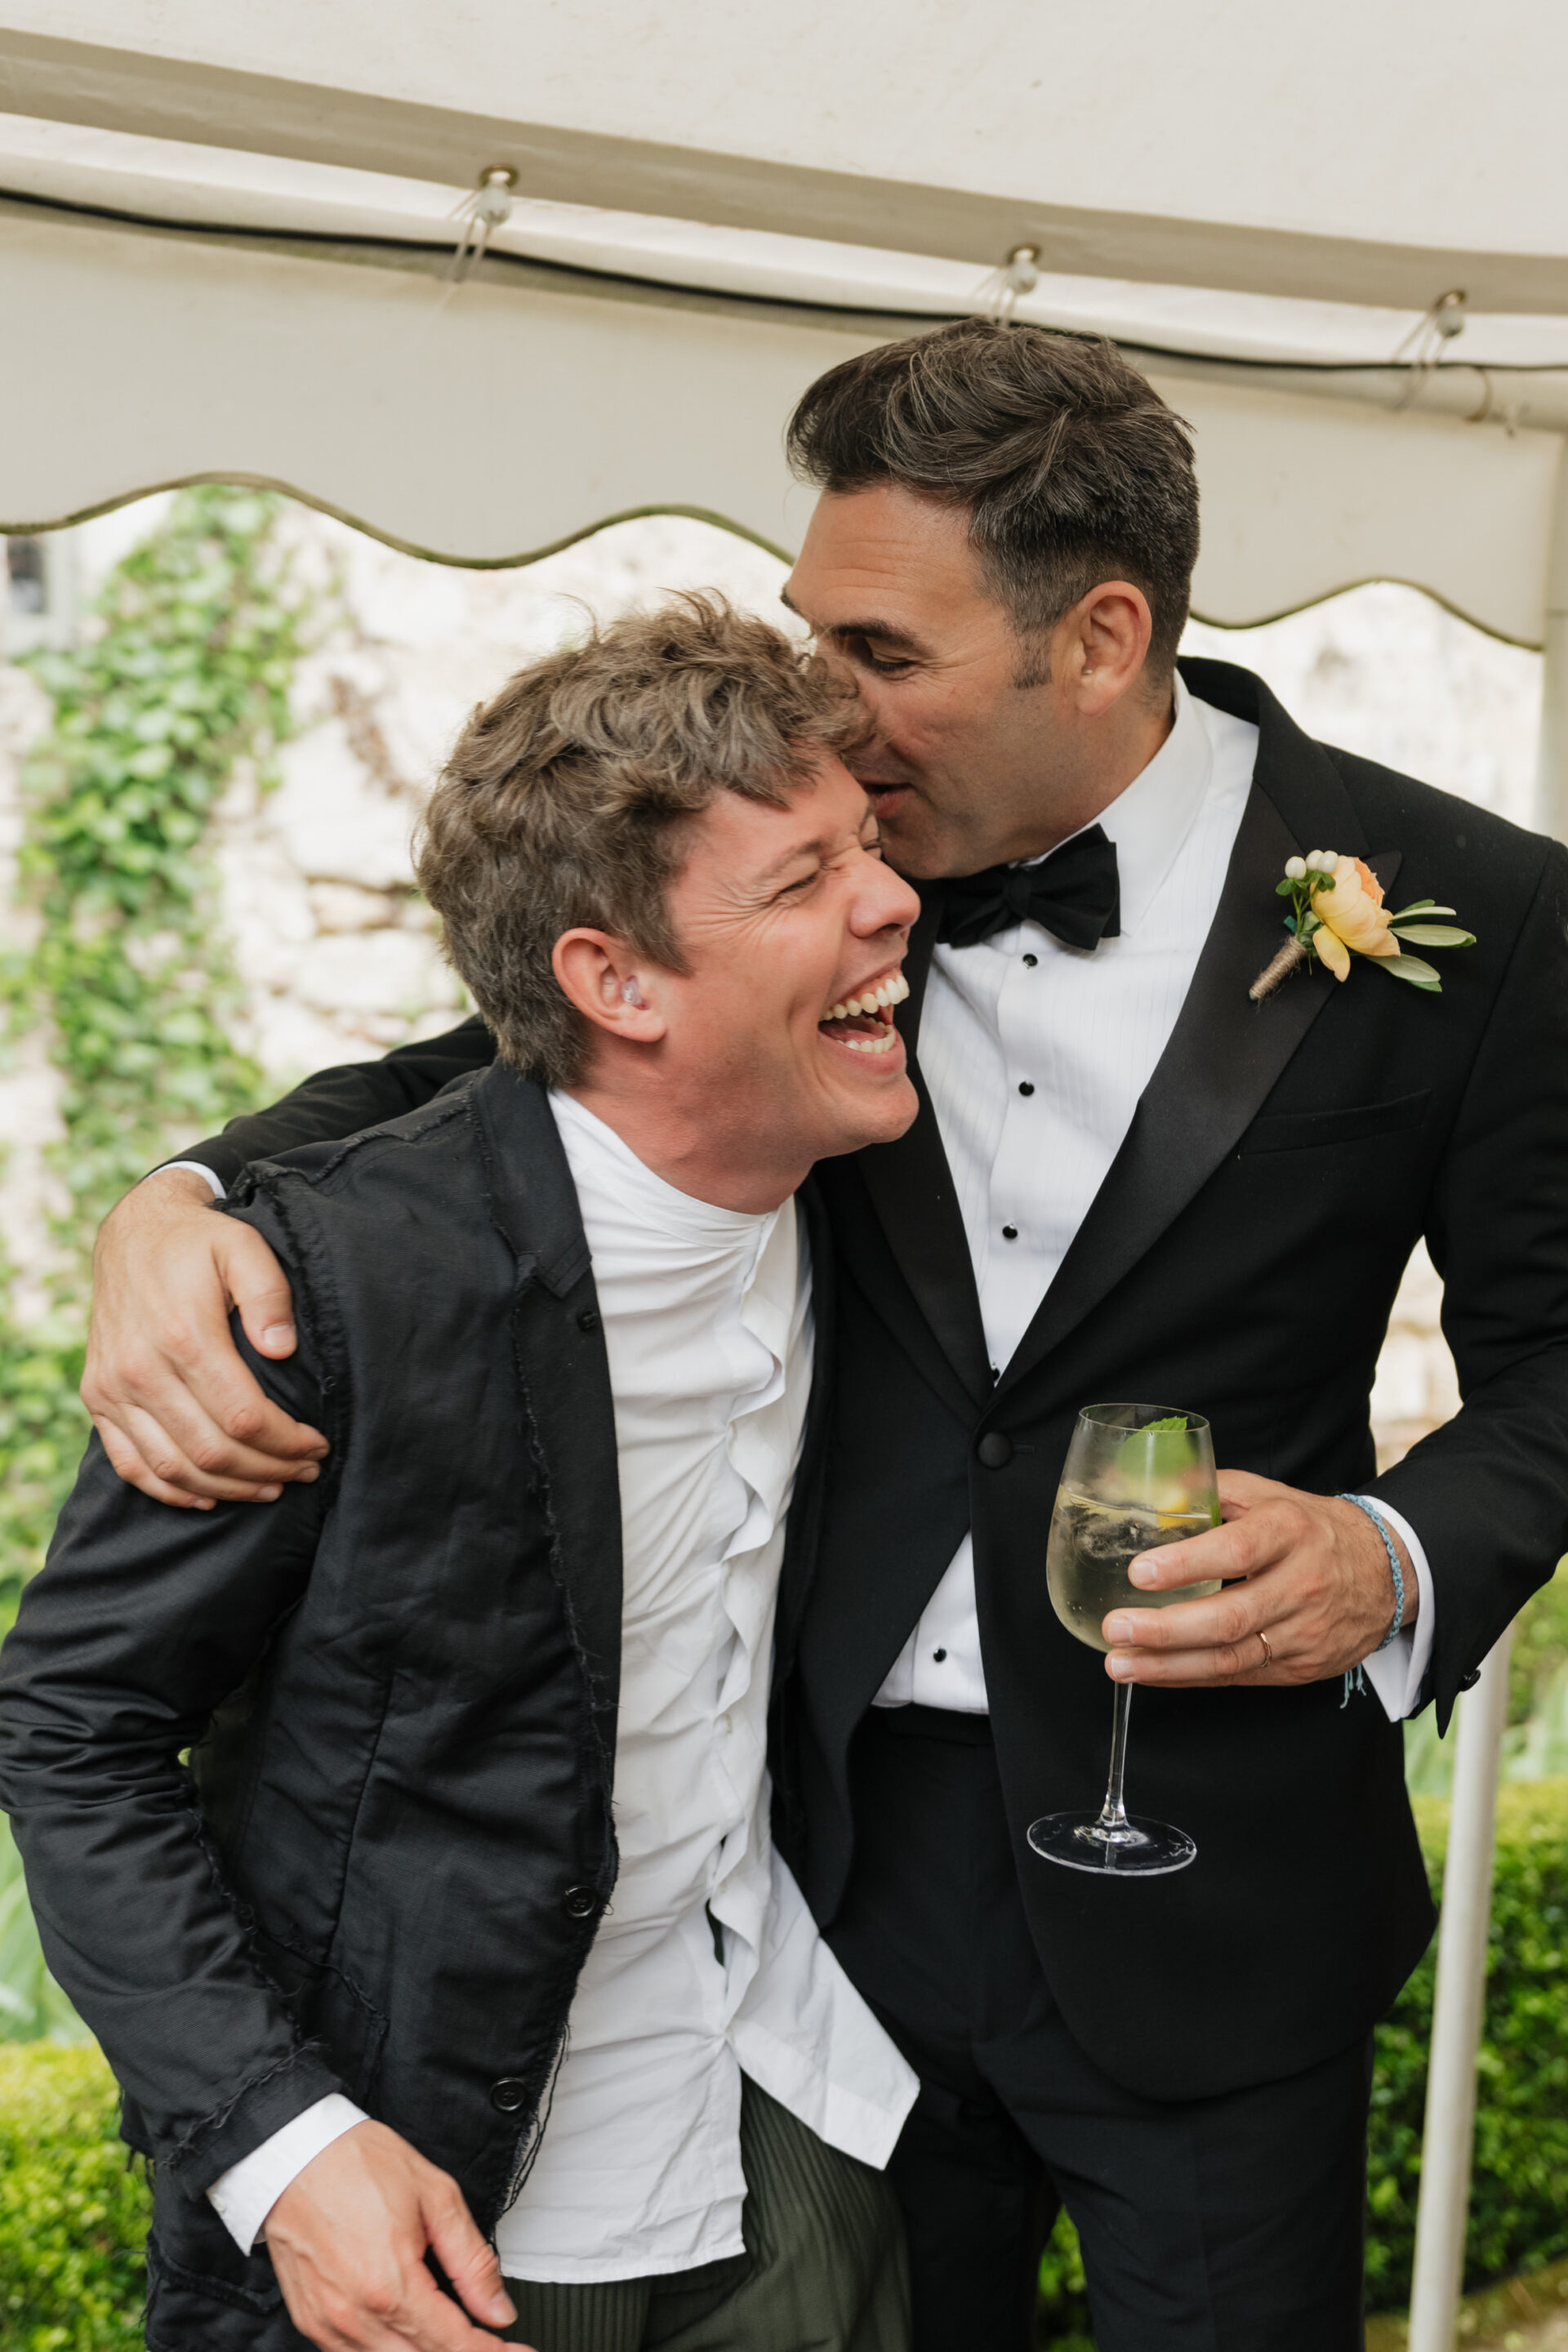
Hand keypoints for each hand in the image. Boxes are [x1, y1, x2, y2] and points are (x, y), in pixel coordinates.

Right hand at [82, 1169, 328, 1508]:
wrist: (133, 1233)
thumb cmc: (198, 1242)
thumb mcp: (243, 1246)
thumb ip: (268, 1292)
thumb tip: (282, 1347)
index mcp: (183, 1335)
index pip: (243, 1416)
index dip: (286, 1442)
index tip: (318, 1445)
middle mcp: (140, 1369)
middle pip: (212, 1450)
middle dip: (268, 1470)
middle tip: (306, 1470)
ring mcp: (112, 1387)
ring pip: (173, 1468)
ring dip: (228, 1488)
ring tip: (271, 1486)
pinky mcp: (96, 1396)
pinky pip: (130, 1464)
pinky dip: (170, 1491)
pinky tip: (209, 1495)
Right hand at [265, 2122, 525, 2351]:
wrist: (293, 2153)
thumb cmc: (356, 2164)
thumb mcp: (435, 2196)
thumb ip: (471, 2261)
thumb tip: (497, 2308)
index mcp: (389, 2285)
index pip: (453, 2344)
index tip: (517, 2350)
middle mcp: (354, 2316)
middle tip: (489, 2342)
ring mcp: (328, 2325)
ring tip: (454, 2336)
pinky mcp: (310, 2322)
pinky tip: (409, 2335)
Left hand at [1102, 1469, 1414, 1687]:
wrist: (1386, 1570)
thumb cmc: (1309, 1528)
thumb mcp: (1266, 1495)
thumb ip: (1206, 1490)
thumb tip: (1139, 1490)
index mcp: (1289, 1532)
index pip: (1237, 1551)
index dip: (1186, 1565)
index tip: (1140, 1572)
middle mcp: (1301, 1585)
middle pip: (1230, 1617)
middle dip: (1165, 1628)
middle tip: (1115, 1628)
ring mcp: (1304, 1632)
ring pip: (1231, 1658)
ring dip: (1168, 1665)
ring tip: (1120, 1663)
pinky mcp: (1302, 1666)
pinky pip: (1239, 1677)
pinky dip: (1191, 1676)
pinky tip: (1154, 1672)